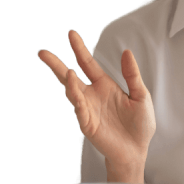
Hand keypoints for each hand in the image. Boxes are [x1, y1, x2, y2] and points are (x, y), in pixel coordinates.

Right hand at [37, 30, 155, 168]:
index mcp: (105, 86)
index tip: (71, 34)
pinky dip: (75, 95)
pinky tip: (73, 84)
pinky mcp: (87, 123)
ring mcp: (88, 109)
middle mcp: (92, 95)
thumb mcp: (140, 95)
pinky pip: (79, 107)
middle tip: (42, 52)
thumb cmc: (139, 124)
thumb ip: (132, 75)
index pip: (89, 63)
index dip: (80, 49)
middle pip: (71, 76)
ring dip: (67, 81)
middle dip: (56, 65)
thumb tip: (126, 52)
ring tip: (65, 70)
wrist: (137, 150)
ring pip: (72, 91)